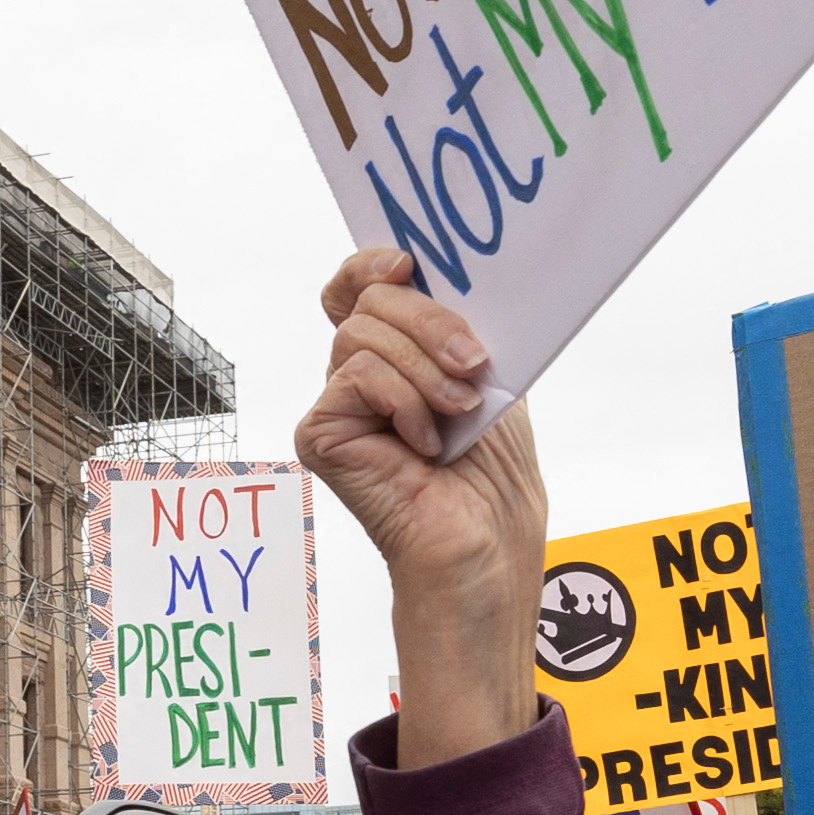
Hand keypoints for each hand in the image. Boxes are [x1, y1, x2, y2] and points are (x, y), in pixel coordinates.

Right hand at [300, 248, 550, 762]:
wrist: (484, 551)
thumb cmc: (493, 481)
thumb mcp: (491, 378)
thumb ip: (460, 326)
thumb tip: (445, 268)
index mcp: (397, 358)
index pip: (358, 287)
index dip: (372, 264)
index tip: (410, 264)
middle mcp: (357, 377)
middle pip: (369, 302)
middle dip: (431, 321)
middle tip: (475, 365)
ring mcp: (336, 407)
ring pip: (362, 335)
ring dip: (427, 369)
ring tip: (460, 413)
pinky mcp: (320, 434)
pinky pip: (356, 377)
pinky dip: (404, 403)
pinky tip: (424, 446)